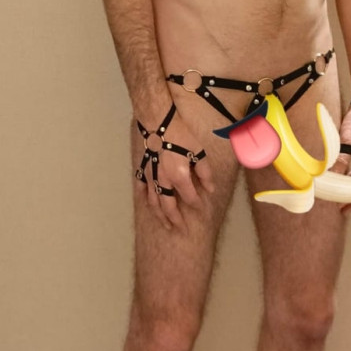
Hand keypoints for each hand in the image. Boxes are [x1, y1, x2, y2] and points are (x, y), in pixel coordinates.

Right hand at [134, 112, 214, 233]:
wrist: (156, 121)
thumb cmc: (179, 133)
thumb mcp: (198, 150)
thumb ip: (204, 172)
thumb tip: (210, 189)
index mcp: (179, 176)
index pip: (190, 197)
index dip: (197, 205)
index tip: (201, 209)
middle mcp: (163, 181)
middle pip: (169, 207)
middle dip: (176, 220)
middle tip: (181, 230)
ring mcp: (150, 177)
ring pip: (154, 202)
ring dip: (160, 215)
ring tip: (166, 224)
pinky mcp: (141, 170)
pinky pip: (141, 189)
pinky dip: (145, 199)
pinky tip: (148, 204)